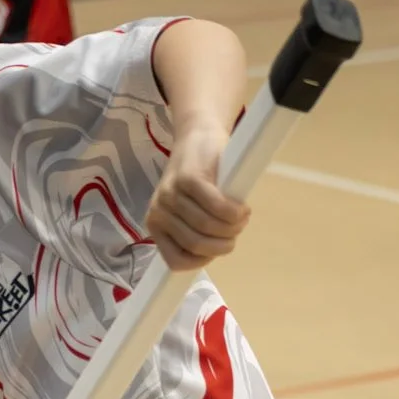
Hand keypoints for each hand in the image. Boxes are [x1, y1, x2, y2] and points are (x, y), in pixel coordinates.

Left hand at [146, 124, 250, 270]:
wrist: (198, 136)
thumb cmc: (197, 178)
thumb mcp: (188, 211)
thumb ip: (194, 232)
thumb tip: (213, 252)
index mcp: (156, 226)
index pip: (176, 261)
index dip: (204, 260)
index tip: (220, 247)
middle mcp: (158, 212)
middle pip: (195, 244)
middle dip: (224, 243)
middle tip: (237, 230)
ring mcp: (171, 194)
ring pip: (207, 227)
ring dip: (233, 227)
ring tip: (242, 217)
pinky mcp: (189, 178)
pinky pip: (216, 207)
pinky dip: (234, 213)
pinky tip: (241, 208)